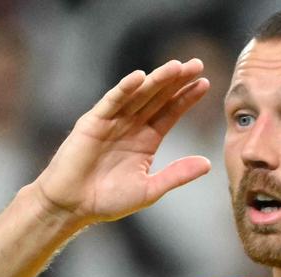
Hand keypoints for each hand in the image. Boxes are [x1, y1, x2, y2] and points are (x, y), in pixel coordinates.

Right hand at [33, 59, 210, 224]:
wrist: (72, 207)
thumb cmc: (108, 200)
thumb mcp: (150, 189)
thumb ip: (177, 175)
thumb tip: (208, 164)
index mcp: (147, 139)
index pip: (171, 112)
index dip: (187, 98)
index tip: (206, 84)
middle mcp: (131, 126)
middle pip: (158, 97)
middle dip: (177, 81)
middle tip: (197, 64)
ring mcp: (112, 121)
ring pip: (139, 95)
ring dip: (157, 79)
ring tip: (177, 66)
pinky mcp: (92, 122)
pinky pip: (111, 102)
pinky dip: (124, 89)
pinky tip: (139, 77)